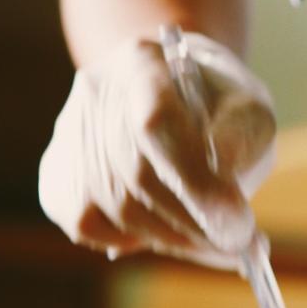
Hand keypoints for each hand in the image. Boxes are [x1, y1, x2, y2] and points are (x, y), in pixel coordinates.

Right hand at [39, 32, 275, 265]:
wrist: (178, 105)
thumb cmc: (219, 111)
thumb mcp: (248, 109)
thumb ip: (244, 135)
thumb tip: (225, 174)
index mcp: (144, 63)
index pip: (156, 123)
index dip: (195, 183)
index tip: (237, 225)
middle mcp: (95, 93)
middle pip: (137, 175)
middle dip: (195, 222)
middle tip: (238, 244)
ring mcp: (69, 135)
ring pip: (117, 209)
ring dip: (175, 238)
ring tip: (216, 240)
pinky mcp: (58, 177)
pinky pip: (91, 226)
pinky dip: (138, 239)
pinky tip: (172, 231)